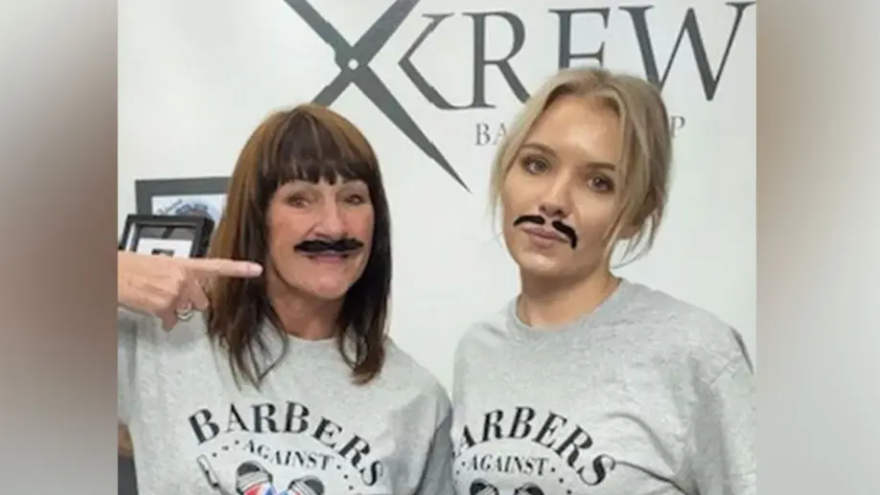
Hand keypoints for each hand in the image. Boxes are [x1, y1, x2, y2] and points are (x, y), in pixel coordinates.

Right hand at [118, 251, 261, 328]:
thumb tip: (192, 294)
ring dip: (173, 308)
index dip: (239, 269)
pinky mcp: (164, 307)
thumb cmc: (134, 267)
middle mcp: (183, 279)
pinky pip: (170, 319)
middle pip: (201, 300)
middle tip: (171, 293)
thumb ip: (183, 277)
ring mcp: (175, 294)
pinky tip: (150, 305)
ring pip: (184, 310)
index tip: (256, 269)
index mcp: (185, 265)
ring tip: (155, 296)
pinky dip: (162, 317)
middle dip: (189, 301)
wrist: (115, 273)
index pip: (218, 266)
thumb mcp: (163, 265)